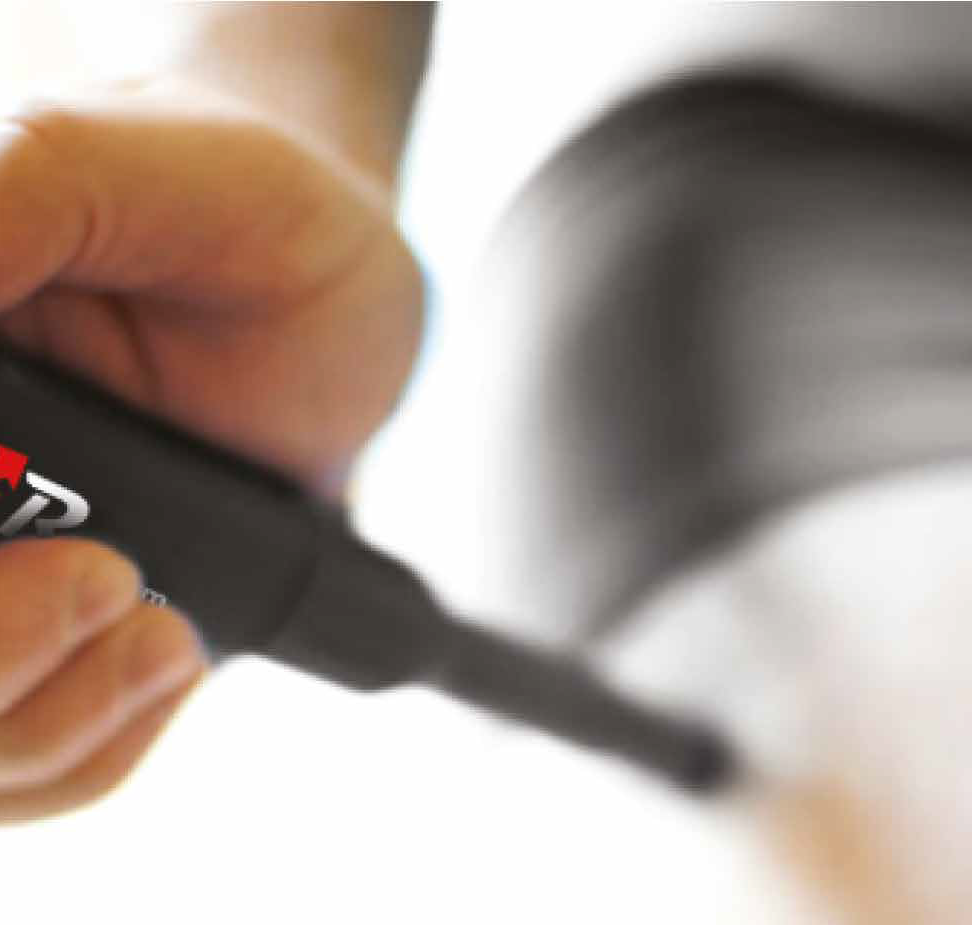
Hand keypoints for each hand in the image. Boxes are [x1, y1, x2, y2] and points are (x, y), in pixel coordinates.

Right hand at [0, 80, 423, 820]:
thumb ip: (5, 197)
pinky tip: (168, 650)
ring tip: (157, 621)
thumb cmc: (254, 205)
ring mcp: (2, 560)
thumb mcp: (122, 160)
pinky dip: (85, 743)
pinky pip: (32, 751)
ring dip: (28, 711)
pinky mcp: (74, 621)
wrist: (346, 290)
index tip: (15, 504)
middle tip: (106, 578)